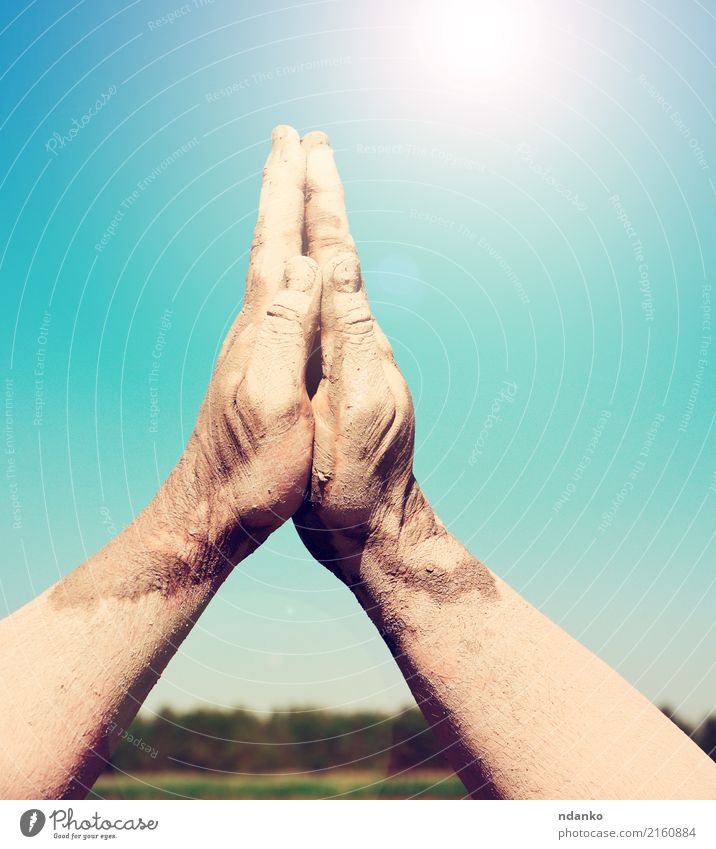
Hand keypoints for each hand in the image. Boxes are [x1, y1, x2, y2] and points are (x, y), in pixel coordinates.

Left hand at [148, 126, 319, 585]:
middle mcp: (253, 328)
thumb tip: (306, 265)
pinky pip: (277, 301)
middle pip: (272, 243)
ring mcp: (253, 348)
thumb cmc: (251, 472)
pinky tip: (290, 273)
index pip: (278, 244)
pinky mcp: (259, 370)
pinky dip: (288, 269)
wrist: (214, 513)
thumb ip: (285, 333)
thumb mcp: (272, 404)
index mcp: (261, 329)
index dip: (288, 192)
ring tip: (293, 191)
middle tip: (293, 141)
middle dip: (284, 188)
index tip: (299, 142)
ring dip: (285, 222)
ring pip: (273, 267)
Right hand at [294, 133, 425, 586]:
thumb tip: (338, 273)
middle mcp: (365, 345)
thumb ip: (348, 343)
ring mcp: (363, 362)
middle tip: (313, 146)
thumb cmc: (351, 489)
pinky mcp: (356, 382)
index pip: (338, 260)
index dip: (324, 205)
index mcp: (358, 348)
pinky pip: (338, 316)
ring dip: (327, 232)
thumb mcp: (351, 417)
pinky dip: (326, 278)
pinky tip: (318, 272)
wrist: (376, 532)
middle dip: (327, 199)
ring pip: (341, 284)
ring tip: (313, 191)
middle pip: (342, 258)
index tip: (312, 152)